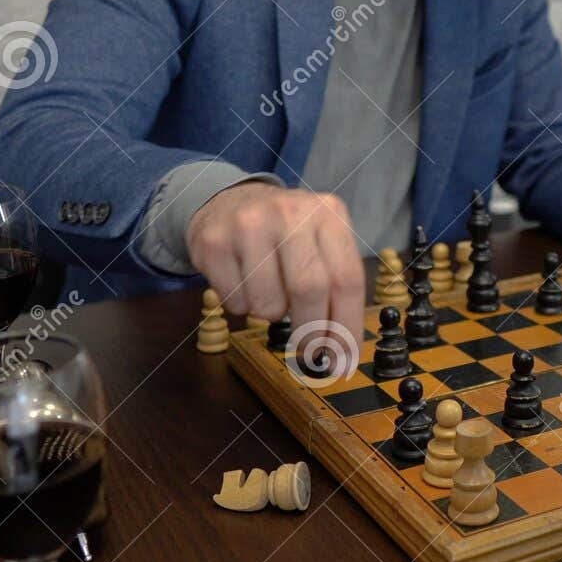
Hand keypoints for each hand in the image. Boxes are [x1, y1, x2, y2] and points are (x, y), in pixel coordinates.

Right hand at [186, 183, 364, 366]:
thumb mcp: (320, 241)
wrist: (230, 201)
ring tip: (270, 294)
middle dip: (311, 332)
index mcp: (329, 213)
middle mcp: (290, 212)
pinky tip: (244, 283)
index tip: (344, 361)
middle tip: (309, 349)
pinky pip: (234, 300)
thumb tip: (344, 353)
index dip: (347, 327)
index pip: (347, 278)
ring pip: (268, 303)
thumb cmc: (285, 234)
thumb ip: (336, 286)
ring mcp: (248, 223)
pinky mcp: (214, 241)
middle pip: (309, 290)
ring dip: (272, 315)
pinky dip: (242, 306)